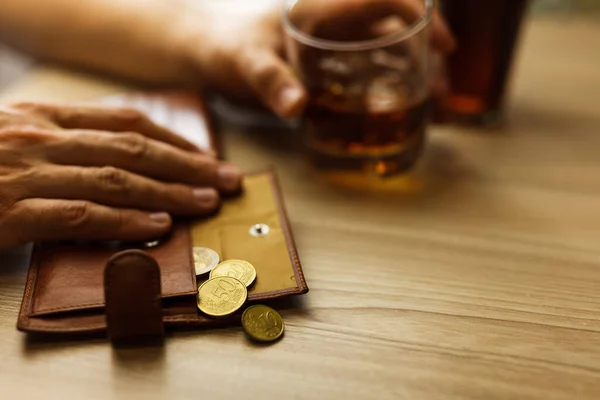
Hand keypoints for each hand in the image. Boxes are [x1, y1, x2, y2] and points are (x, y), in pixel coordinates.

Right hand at [0, 103, 241, 249]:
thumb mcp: (13, 137)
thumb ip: (61, 142)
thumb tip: (118, 162)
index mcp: (42, 114)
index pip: (126, 122)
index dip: (175, 138)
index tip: (206, 155)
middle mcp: (40, 135)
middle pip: (134, 149)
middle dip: (189, 165)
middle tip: (227, 179)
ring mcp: (24, 171)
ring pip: (117, 180)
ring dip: (170, 193)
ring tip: (208, 203)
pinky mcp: (8, 210)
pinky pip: (80, 216)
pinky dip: (124, 223)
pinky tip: (158, 229)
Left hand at [177, 0, 454, 117]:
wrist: (208, 51)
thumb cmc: (225, 50)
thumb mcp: (245, 65)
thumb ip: (270, 82)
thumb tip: (298, 106)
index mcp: (321, 8)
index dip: (420, 14)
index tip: (444, 45)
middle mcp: (335, 20)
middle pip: (397, 27)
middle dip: (427, 55)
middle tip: (442, 94)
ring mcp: (334, 40)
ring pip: (389, 49)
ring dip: (414, 74)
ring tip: (434, 107)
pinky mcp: (330, 61)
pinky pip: (371, 67)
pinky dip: (391, 85)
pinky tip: (400, 110)